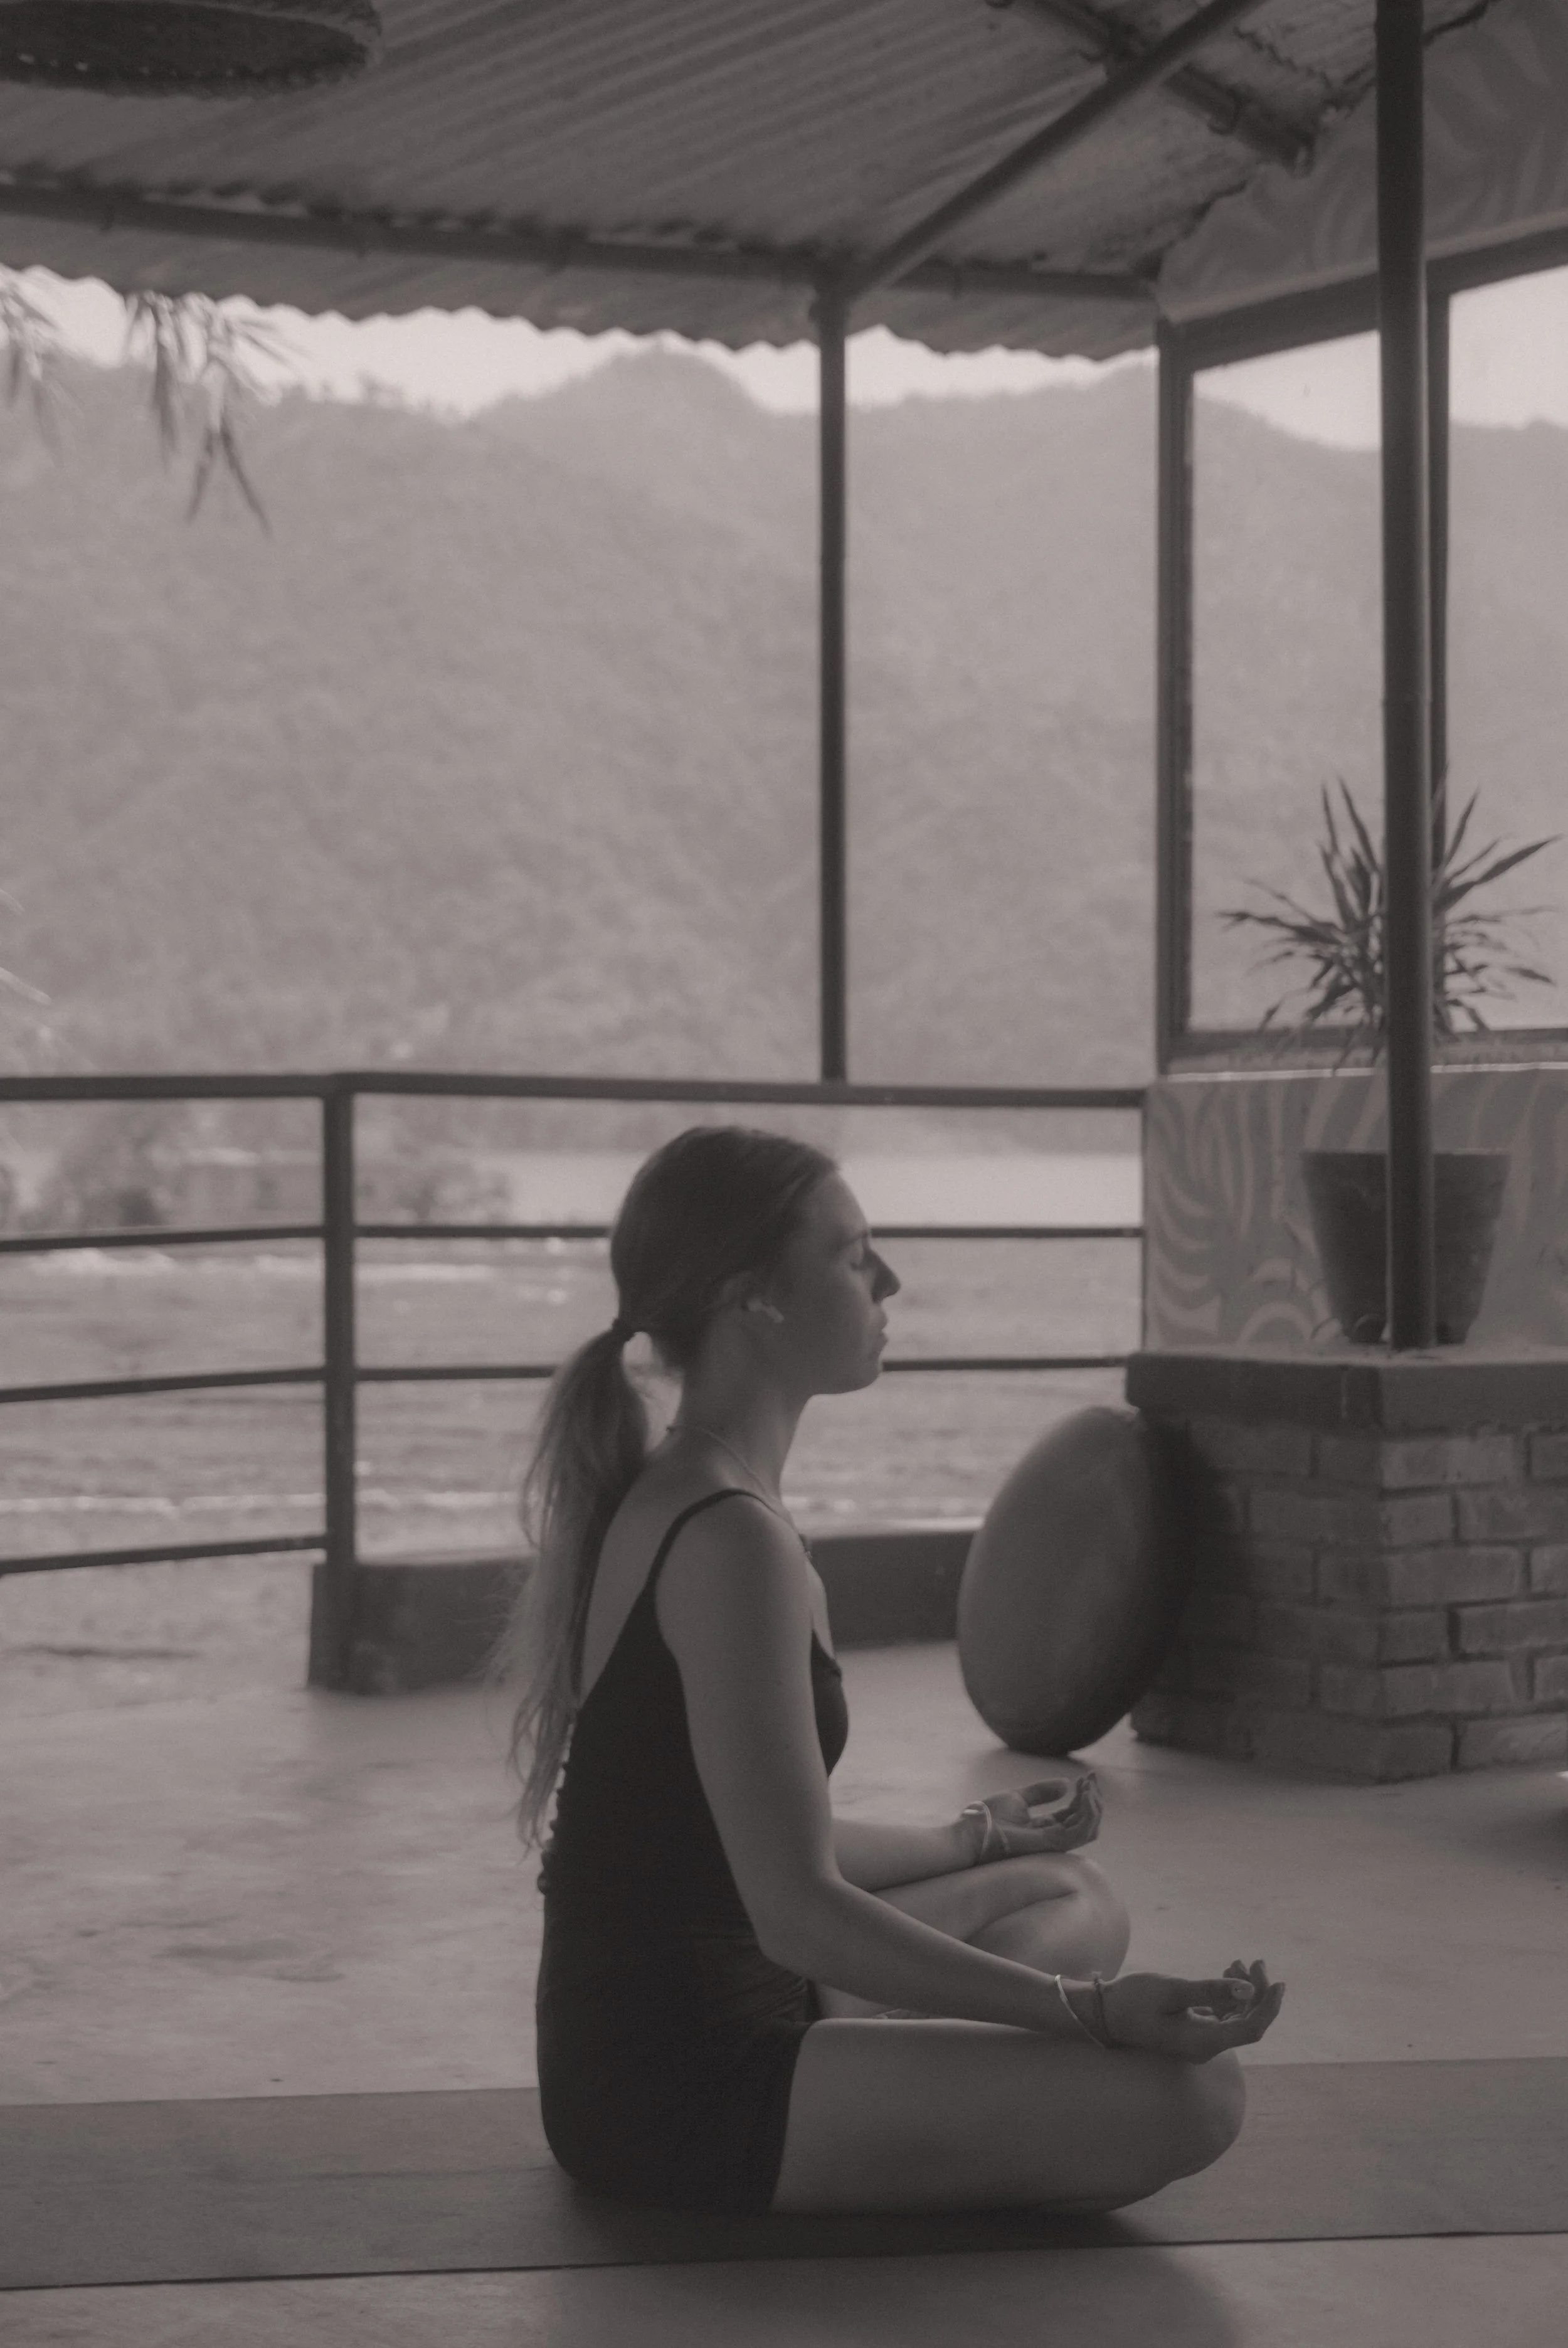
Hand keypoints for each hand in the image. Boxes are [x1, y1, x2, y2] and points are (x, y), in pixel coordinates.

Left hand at [959, 1773, 1102, 1861]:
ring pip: (1089, 1829)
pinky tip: (1085, 1795)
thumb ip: (1042, 1792)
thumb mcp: (1019, 1798)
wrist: (972, 1831)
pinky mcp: (1051, 1844)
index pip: (1076, 1815)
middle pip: (1086, 1822)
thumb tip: (1067, 1784)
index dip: (1085, 1795)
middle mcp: (1053, 1838)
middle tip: (1092, 1777)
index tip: (1088, 1776)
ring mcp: (1053, 1843)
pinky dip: (1088, 1814)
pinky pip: (1080, 1832)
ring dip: (1094, 1806)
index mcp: (1046, 1829)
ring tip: (1089, 1786)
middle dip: (1094, 1799)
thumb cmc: (989, 1817)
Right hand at [1096, 1959, 1284, 2062]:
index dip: (1269, 2008)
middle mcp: (1206, 2047)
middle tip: (1255, 1960)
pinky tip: (1226, 1972)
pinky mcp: (1193, 2031)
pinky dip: (1228, 1995)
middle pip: (1247, 2023)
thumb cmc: (1134, 2000)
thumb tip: (1247, 1990)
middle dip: (1257, 1992)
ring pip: (1236, 2018)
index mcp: (1203, 2042)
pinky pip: (1222, 2015)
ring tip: (1238, 1962)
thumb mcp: (1171, 1991)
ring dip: (1243, 1991)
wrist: (1106, 2014)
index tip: (1278, 1982)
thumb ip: (1210, 1990)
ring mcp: (1200, 2040)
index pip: (1251, 2029)